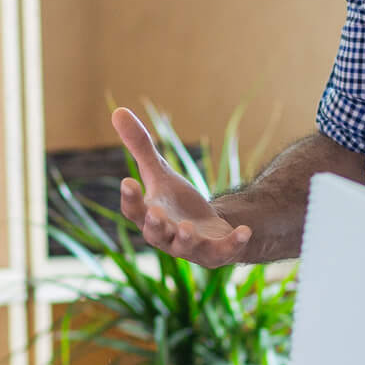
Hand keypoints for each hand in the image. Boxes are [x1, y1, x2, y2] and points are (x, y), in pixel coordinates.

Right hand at [112, 107, 251, 267]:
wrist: (207, 230)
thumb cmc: (176, 203)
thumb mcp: (159, 173)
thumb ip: (140, 147)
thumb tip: (118, 111)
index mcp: (149, 215)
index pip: (133, 209)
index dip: (130, 198)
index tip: (128, 181)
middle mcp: (165, 236)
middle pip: (154, 234)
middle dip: (155, 225)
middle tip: (155, 214)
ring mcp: (190, 247)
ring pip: (185, 247)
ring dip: (186, 238)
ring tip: (188, 228)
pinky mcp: (214, 253)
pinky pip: (223, 251)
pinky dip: (234, 243)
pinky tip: (245, 231)